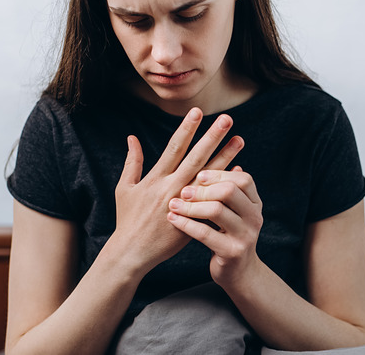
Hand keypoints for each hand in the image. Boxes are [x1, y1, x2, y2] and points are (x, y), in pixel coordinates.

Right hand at [113, 108, 244, 274]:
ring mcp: (185, 204)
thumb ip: (132, 162)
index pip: (174, 148)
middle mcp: (172, 188)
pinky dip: (226, 184)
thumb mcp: (124, 189)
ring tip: (240, 140)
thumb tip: (132, 138)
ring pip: (209, 176)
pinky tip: (240, 172)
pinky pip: (215, 198)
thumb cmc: (128, 220)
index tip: (198, 111)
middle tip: (227, 119)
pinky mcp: (194, 218)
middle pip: (196, 158)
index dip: (187, 129)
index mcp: (156, 179)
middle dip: (212, 137)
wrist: (133, 253)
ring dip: (226, 157)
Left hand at [166, 166, 263, 286]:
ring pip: (216, 211)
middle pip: (230, 191)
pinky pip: (205, 234)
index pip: (243, 179)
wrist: (238, 272)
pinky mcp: (232, 252)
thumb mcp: (233, 212)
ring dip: (191, 206)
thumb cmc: (228, 235)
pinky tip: (172, 219)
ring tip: (173, 205)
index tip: (198, 174)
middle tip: (183, 191)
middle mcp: (254, 217)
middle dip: (203, 189)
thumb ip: (229, 190)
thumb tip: (227, 161)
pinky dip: (186, 224)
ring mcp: (245, 235)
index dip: (220, 174)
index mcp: (255, 203)